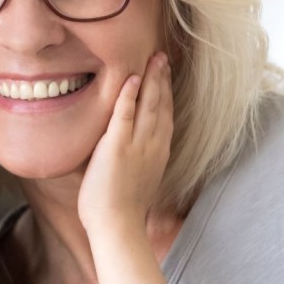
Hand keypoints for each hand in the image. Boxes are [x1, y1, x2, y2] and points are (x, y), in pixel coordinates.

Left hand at [78, 52, 172, 232]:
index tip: (166, 75)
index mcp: (158, 154)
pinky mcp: (117, 146)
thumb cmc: (119, 210)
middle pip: (161, 105)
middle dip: (162, 79)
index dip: (166, 94)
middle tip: (163, 57)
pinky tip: (132, 78)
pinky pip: (125, 114)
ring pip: (148, 105)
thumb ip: (132, 161)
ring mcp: (137, 145)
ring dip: (151, 79)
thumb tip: (121, 153)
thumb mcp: (135, 179)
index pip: (165, 116)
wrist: (116, 226)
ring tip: (154, 58)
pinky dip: (129, 95)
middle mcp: (153, 146)